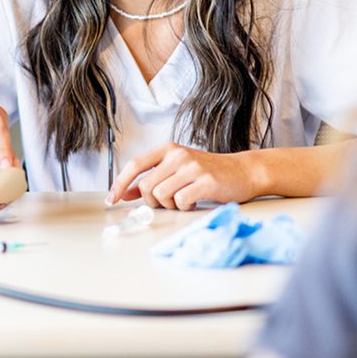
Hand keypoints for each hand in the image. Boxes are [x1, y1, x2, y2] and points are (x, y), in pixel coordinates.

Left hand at [107, 144, 260, 209]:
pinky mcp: (205, 181)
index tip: (112, 199)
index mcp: (168, 149)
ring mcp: (192, 167)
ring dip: (170, 205)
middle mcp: (178, 155)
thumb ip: (153, 179)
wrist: (244, 171)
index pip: (135, 164)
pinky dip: (184, 207)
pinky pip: (181, 202)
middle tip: (169, 201)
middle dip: (153, 201)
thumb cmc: (209, 172)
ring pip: (161, 195)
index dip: (120, 183)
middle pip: (147, 186)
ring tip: (184, 199)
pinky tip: (194, 201)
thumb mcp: (178, 170)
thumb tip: (126, 192)